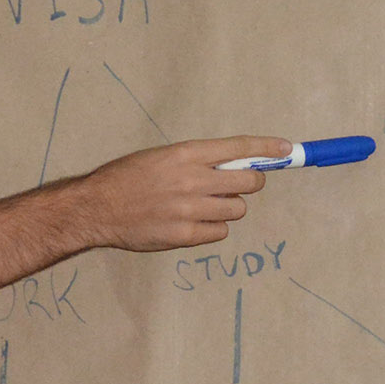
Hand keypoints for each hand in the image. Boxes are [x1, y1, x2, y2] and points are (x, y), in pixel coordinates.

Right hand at [71, 138, 282, 251]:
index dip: (267, 148)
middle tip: (239, 186)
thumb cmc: (127, 178)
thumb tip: (235, 165)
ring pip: (236, 210)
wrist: (97, 208)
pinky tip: (193, 223)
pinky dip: (212, 229)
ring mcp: (189, 210)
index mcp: (185, 154)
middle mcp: (191, 180)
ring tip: (203, 206)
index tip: (286, 149)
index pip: (238, 148)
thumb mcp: (161, 157)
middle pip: (248, 182)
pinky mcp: (184, 235)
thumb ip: (197, 160)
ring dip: (227, 208)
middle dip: (250, 183)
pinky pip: (219, 233)